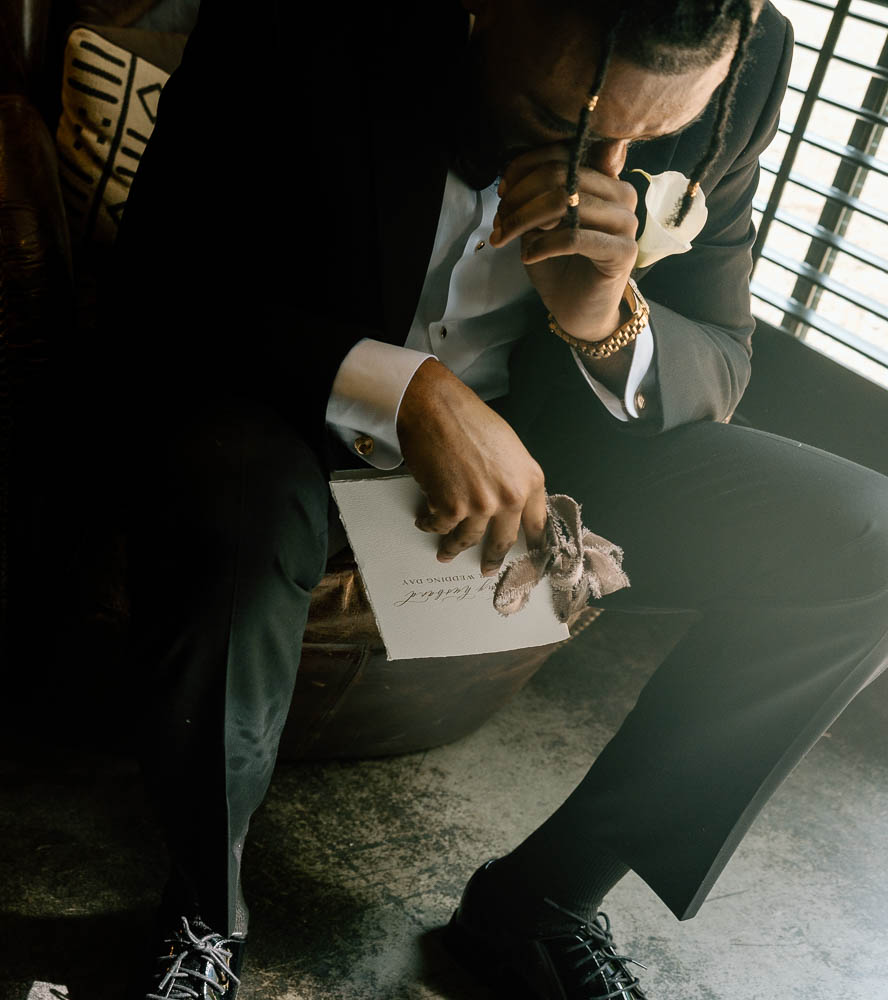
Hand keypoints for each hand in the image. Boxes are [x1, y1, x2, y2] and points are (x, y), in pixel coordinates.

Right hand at [396, 359, 547, 576]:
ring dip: (454, 548)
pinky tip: (425, 521)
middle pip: (504, 540)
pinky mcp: (451, 508)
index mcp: (531, 480)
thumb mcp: (509, 449)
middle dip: (493, 558)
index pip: (538, 523)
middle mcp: (510, 497)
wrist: (436, 408)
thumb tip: (506, 502)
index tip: (530, 557)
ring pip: (468, 539)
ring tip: (446, 552)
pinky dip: (430, 525)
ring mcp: (481, 506)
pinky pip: (440, 526)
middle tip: (488, 568)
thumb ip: (513, 478)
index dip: (533, 544)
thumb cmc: (470, 419)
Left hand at [490, 144, 637, 340]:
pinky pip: (575, 238)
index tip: (502, 191)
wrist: (579, 312)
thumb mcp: (539, 225)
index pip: (564, 154)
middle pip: (563, 176)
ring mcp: (626, 222)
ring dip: (526, 220)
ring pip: (567, 204)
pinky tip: (528, 257)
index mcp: (603, 180)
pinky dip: (544, 245)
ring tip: (507, 238)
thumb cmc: (559, 267)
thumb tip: (515, 181)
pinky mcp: (624, 252)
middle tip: (500, 220)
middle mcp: (621, 195)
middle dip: (521, 197)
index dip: (526, 168)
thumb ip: (536, 198)